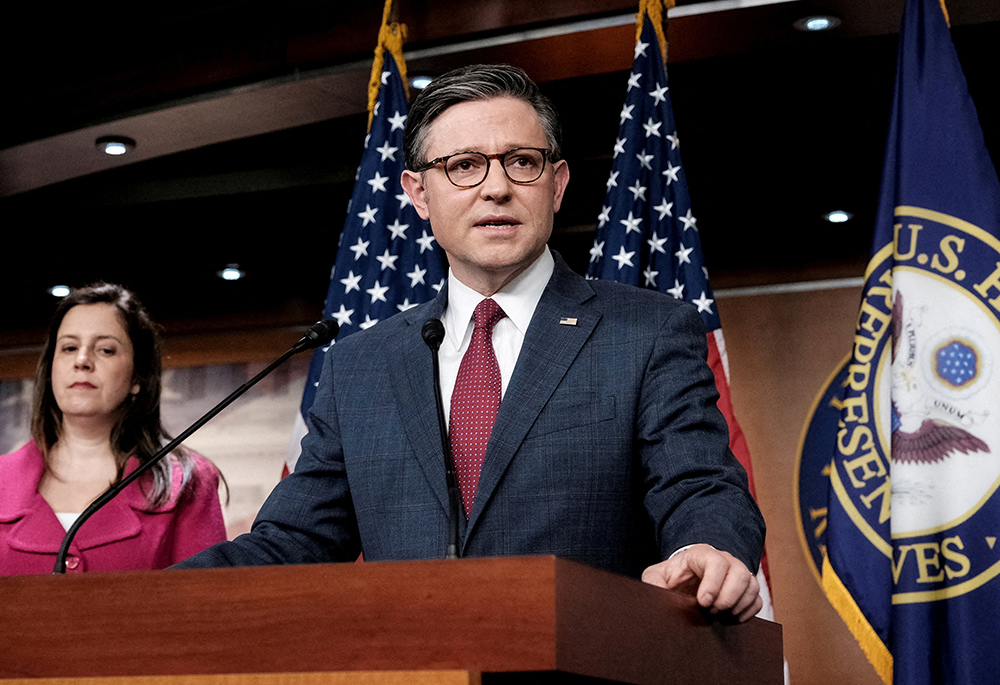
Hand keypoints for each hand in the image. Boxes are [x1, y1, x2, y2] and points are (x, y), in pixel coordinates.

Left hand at [641, 544, 761, 622]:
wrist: (684, 581)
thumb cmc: (671, 577)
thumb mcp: (656, 576)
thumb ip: (653, 583)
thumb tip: (656, 597)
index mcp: (701, 553)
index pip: (716, 561)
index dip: (713, 583)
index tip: (703, 602)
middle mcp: (725, 560)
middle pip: (740, 573)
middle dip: (727, 597)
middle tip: (712, 611)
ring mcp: (738, 574)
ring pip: (752, 586)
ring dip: (737, 606)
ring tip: (719, 615)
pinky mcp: (746, 590)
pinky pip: (756, 601)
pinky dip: (746, 613)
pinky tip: (729, 619)